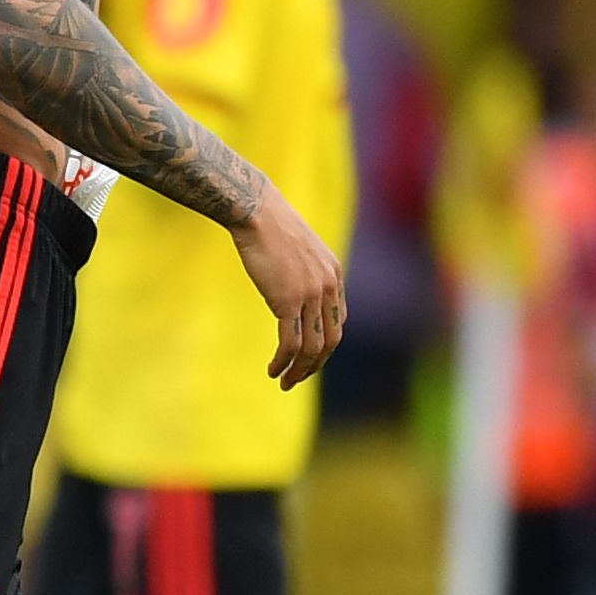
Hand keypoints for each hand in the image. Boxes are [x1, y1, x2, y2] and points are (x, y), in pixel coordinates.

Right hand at [231, 188, 346, 389]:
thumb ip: (300, 267)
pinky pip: (290, 342)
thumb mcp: (295, 245)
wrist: (257, 212)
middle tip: (297, 378)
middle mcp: (328, 287)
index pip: (337, 321)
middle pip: (330, 340)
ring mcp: (310, 295)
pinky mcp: (288, 301)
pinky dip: (283, 362)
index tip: (307, 356)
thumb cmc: (268, 223)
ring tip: (283, 381)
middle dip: (315, 364)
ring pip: (312, 346)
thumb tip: (288, 277)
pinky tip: (272, 370)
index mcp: (333, 274)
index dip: (324, 344)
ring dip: (299, 370)